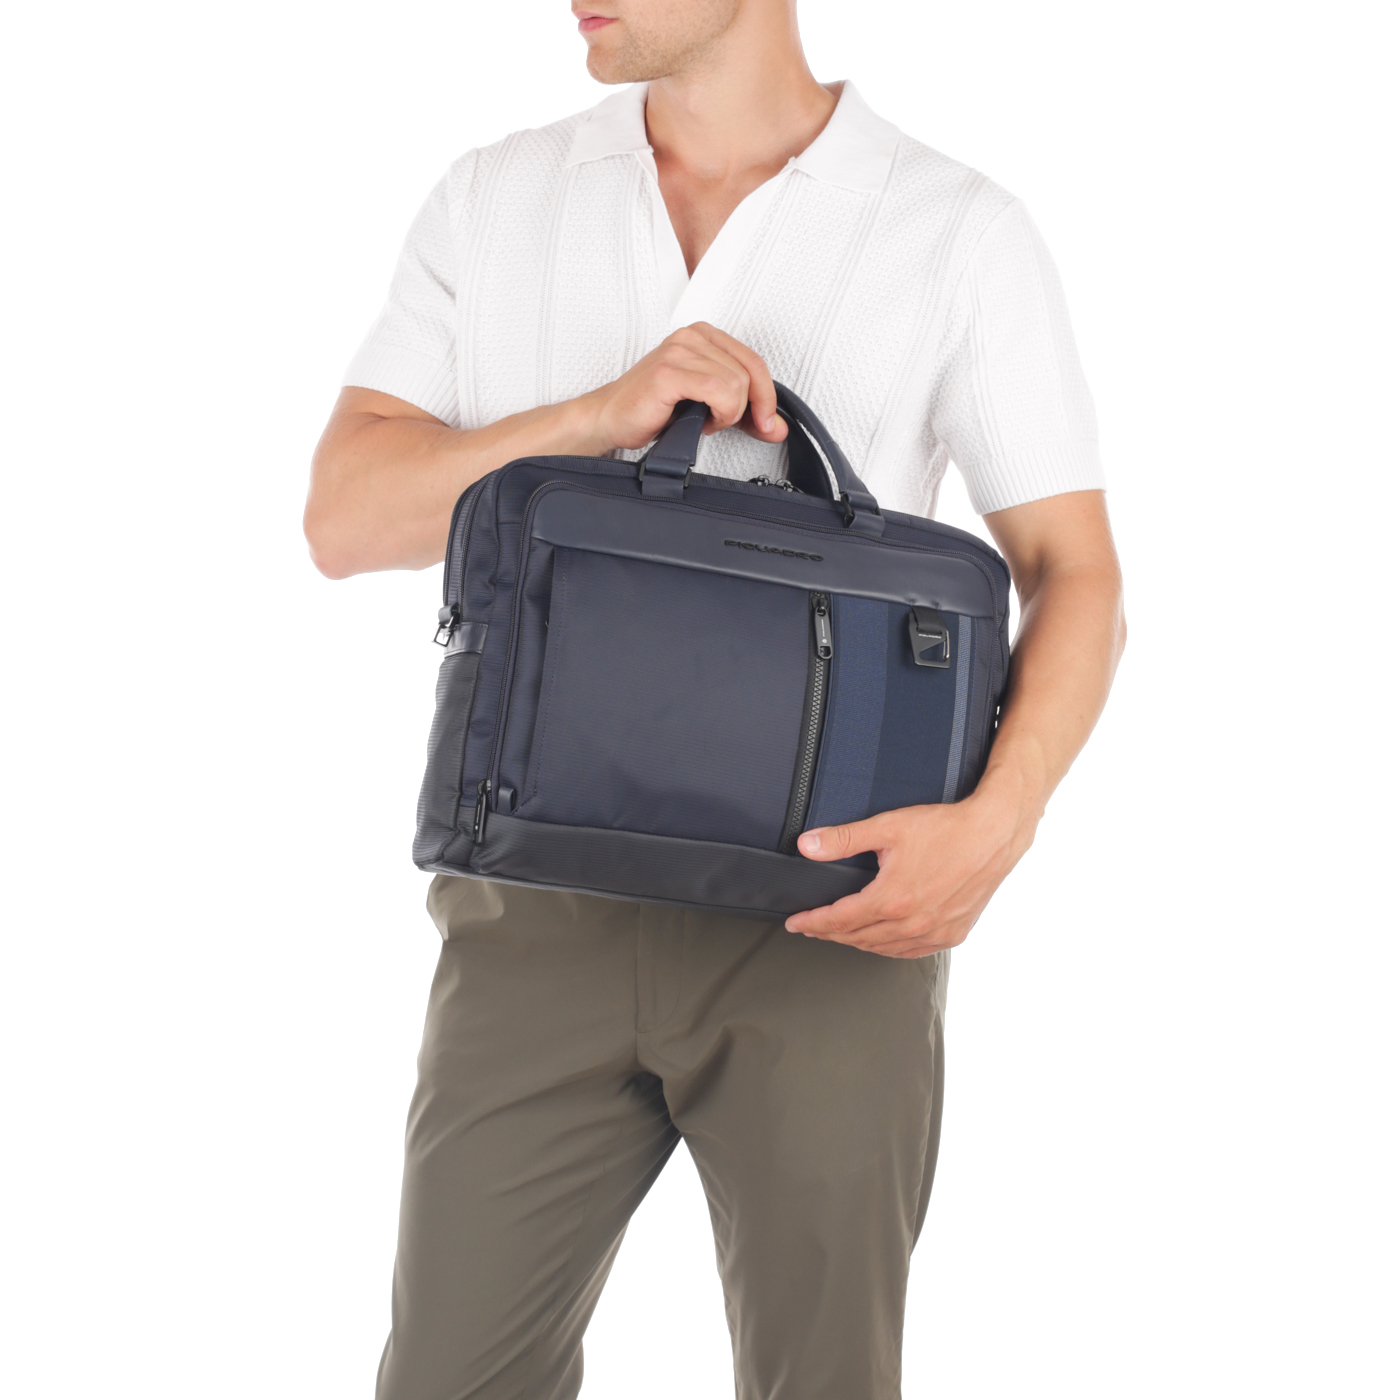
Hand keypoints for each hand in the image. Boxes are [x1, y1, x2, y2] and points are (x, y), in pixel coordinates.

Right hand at [580, 322, 788, 453]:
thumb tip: (778, 427)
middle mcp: (692, 336)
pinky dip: (718, 414)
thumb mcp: (709, 408)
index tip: (766, 423)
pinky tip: (698, 420)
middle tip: (722, 422)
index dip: (767, 396)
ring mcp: (679, 350)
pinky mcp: (669, 371)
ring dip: (726, 414)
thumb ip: (745, 413)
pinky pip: (719, 392)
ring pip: (736, 384)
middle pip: (750, 372)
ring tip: (701, 419)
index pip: (754, 361)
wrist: (611, 418)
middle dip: (746, 408)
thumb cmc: (652, 409)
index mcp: (703, 336)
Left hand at [783, 775, 1039, 957]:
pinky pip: (912, 952)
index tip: (795, 923)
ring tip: (841, 934)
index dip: (813, 922)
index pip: (839, 919)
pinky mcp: (953, 933)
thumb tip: (807, 846)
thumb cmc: (946, 828)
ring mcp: (934, 932)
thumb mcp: (888, 827)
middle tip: (812, 927)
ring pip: (884, 948)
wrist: (994, 834)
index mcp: (892, 899)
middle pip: (858, 937)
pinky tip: (883, 942)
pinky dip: (890, 948)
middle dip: (830, 932)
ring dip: (858, 942)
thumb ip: (844, 838)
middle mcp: (912, 923)